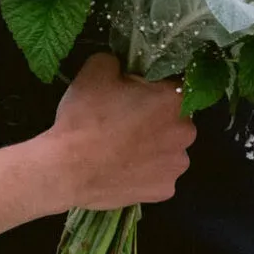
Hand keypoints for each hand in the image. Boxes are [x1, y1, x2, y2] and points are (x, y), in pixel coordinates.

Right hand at [51, 55, 195, 209]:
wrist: (67, 169)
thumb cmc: (85, 117)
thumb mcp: (95, 71)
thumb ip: (117, 62)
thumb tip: (122, 67)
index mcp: (174, 100)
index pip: (172, 87)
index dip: (150, 90)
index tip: (130, 96)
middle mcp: (185, 133)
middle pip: (174, 121)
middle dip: (155, 120)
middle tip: (123, 124)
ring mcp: (176, 166)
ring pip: (167, 151)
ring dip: (152, 148)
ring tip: (120, 151)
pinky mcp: (163, 192)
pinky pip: (157, 176)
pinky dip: (144, 174)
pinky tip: (122, 170)